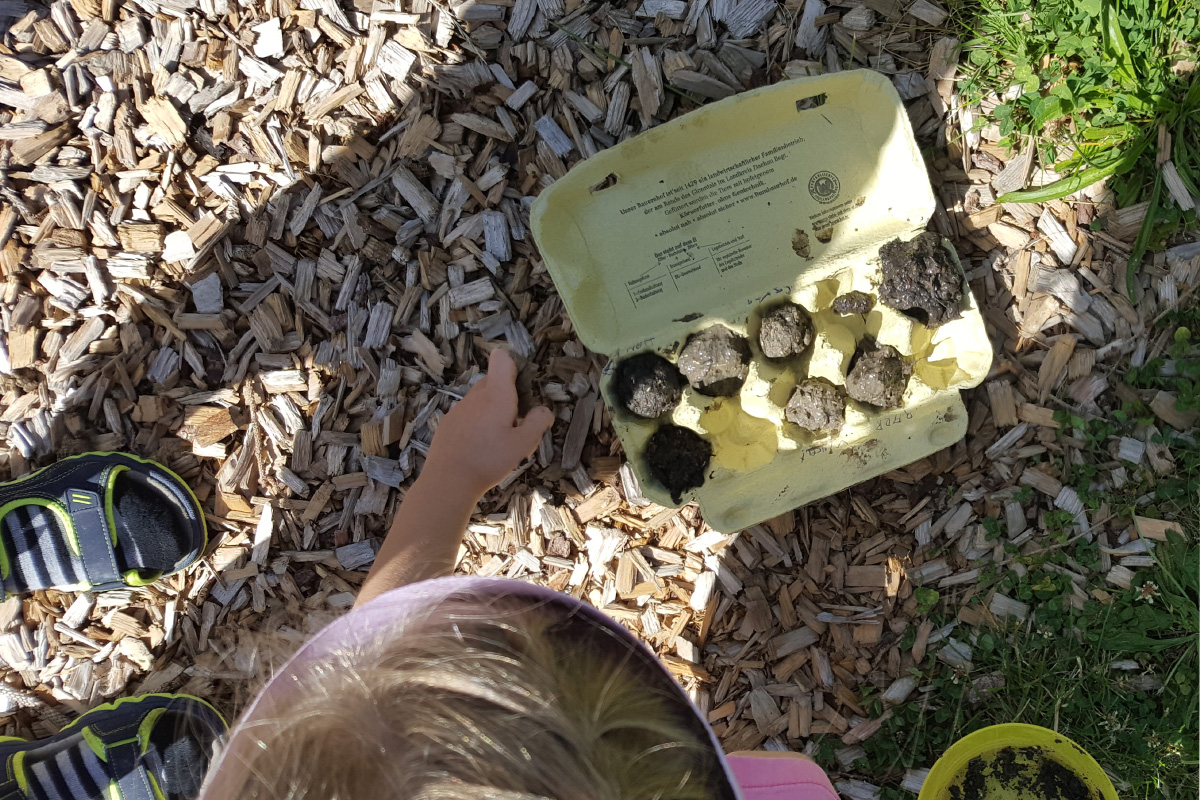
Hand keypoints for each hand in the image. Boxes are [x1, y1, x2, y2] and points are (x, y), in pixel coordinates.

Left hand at [424, 348, 554, 496]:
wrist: (448, 480)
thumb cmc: (490, 459)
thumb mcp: (523, 444)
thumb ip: (538, 423)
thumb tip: (544, 410)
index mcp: (497, 394)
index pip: (502, 359)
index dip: (513, 366)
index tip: (522, 389)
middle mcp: (476, 395)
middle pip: (492, 381)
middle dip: (506, 395)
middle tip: (515, 423)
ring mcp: (458, 409)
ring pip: (479, 400)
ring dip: (490, 412)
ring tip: (496, 440)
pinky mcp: (447, 423)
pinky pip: (466, 415)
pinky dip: (475, 424)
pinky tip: (476, 448)